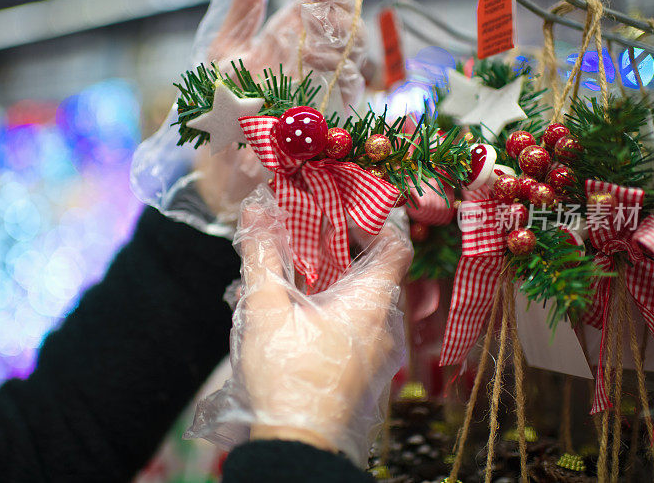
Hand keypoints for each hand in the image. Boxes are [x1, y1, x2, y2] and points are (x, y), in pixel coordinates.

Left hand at [195, 0, 367, 221]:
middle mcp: (313, 60)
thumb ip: (242, 10)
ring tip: (316, 29)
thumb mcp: (224, 53)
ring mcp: (326, 89)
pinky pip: (347, 94)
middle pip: (343, 22)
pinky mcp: (331, 120)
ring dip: (337, 39)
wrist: (218, 161)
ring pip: (351, 55)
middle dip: (339, 1)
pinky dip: (337, 77)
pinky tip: (319, 65)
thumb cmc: (220, 107)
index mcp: (289, 36)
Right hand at [231, 186, 411, 462]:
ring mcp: (378, 350)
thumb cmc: (286, 377)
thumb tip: (257, 209)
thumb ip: (262, 256)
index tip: (342, 212)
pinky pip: (359, 324)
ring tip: (297, 273)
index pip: (396, 245)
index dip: (374, 221)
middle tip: (309, 236)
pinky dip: (336, 307)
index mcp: (371, 303)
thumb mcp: (266, 310)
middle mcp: (385, 324)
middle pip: (377, 271)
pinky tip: (300, 311)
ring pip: (365, 299)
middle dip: (343, 249)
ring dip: (336, 280)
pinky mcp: (365, 368)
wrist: (298, 444)